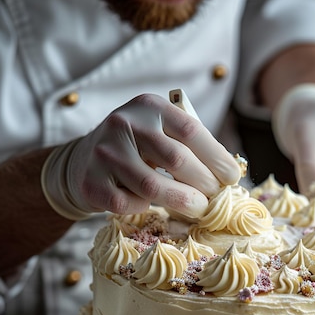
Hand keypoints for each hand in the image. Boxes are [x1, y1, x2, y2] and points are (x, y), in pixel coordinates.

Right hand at [41, 93, 240, 219]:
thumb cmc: (135, 149)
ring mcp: (104, 152)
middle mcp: (124, 123)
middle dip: (204, 183)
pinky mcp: (91, 181)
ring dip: (182, 201)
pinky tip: (149, 204)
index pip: (190, 130)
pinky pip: (128, 203)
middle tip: (215, 198)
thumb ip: (187, 146)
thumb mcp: (158, 132)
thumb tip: (228, 174)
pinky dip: (145, 207)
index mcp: (149, 106)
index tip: (232, 178)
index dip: (217, 157)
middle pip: (176, 159)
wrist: (82, 162)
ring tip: (198, 208)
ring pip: (152, 186)